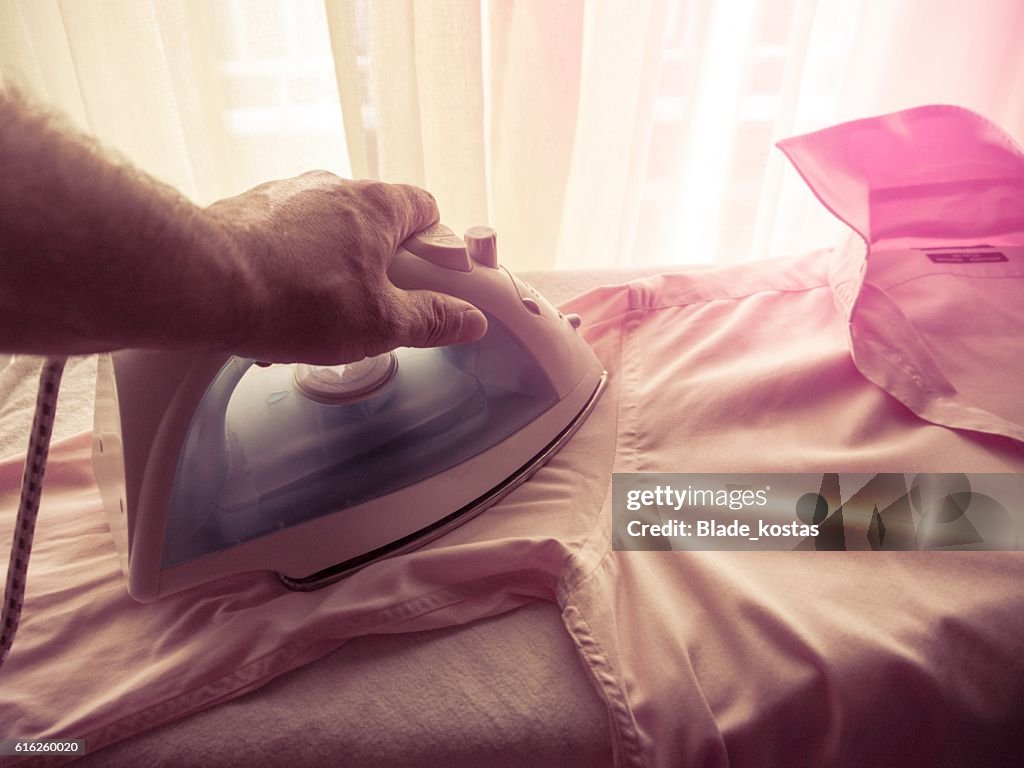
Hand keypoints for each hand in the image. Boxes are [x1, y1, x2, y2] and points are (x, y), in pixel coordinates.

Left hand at [206, 172, 487, 363]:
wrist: (204, 284)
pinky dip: (291, 267)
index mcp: (376, 205)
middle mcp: (332, 188)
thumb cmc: (297, 297)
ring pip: (326, 232)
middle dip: (379, 264)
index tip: (434, 280)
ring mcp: (285, 195)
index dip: (435, 246)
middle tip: (377, 306)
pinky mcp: (246, 212)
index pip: (425, 209)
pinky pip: (284, 239)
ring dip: (333, 267)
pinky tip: (280, 306)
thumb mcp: (381, 323)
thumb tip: (468, 319)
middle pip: (375, 221)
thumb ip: (430, 320)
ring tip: (320, 314)